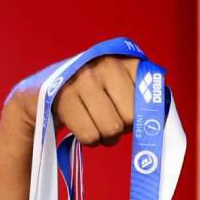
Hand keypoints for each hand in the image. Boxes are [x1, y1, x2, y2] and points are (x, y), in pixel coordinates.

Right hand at [0, 56, 140, 147]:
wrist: (40, 95)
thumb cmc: (93, 97)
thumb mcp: (122, 88)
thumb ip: (146, 98)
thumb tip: (160, 121)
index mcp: (127, 60)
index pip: (150, 102)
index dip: (139, 114)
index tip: (124, 107)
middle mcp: (106, 64)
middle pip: (131, 118)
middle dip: (121, 127)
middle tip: (107, 117)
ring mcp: (83, 78)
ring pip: (111, 129)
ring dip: (104, 136)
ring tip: (93, 122)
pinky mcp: (62, 96)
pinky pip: (90, 136)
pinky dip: (88, 139)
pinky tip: (80, 124)